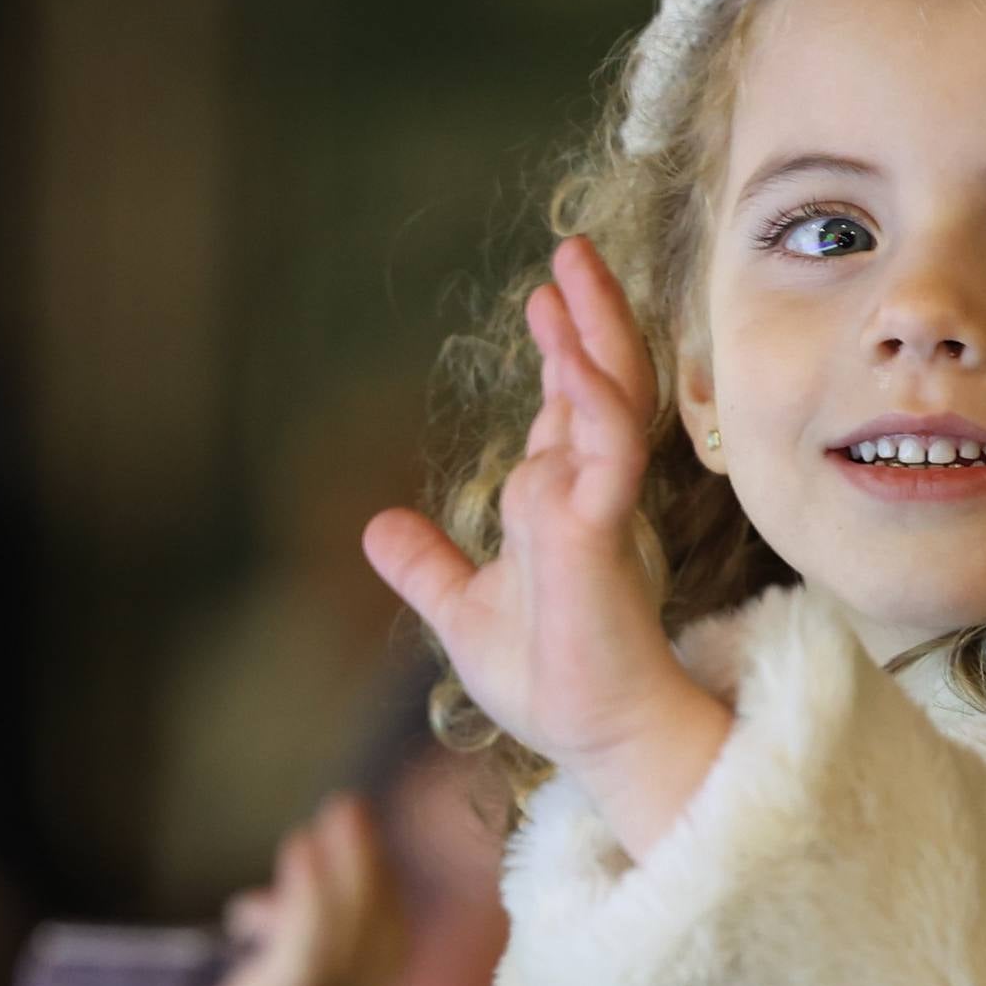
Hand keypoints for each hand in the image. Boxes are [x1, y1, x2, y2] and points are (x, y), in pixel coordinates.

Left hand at [363, 236, 731, 855]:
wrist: (591, 734)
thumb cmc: (548, 679)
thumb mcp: (463, 612)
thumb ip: (428, 567)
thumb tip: (376, 528)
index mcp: (558, 501)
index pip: (567, 408)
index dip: (561, 351)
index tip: (547, 298)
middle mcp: (585, 491)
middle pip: (598, 383)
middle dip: (590, 316)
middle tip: (571, 251)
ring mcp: (599, 506)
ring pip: (609, 401)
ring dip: (595, 336)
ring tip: (573, 275)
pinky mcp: (604, 533)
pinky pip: (608, 454)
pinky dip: (594, 405)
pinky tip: (575, 360)